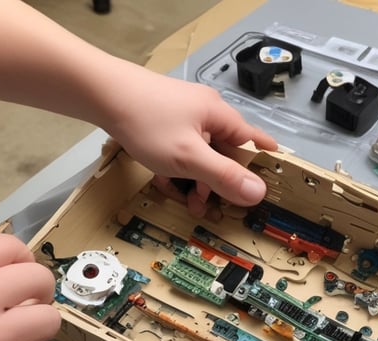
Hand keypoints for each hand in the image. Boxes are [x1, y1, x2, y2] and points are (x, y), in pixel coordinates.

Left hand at [104, 69, 276, 214]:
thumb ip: (223, 176)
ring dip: (194, 180)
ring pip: (201, 156)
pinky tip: (163, 180)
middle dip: (218, 183)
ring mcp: (186, 116)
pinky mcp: (167, 121)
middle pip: (225, 154)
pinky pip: (181, 151)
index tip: (273, 185)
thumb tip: (258, 192)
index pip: (255, 142)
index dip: (265, 165)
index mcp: (221, 117)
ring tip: (184, 200)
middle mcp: (208, 113)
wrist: (103, 94)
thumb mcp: (189, 157)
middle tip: (210, 208)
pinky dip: (177, 168)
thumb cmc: (148, 123)